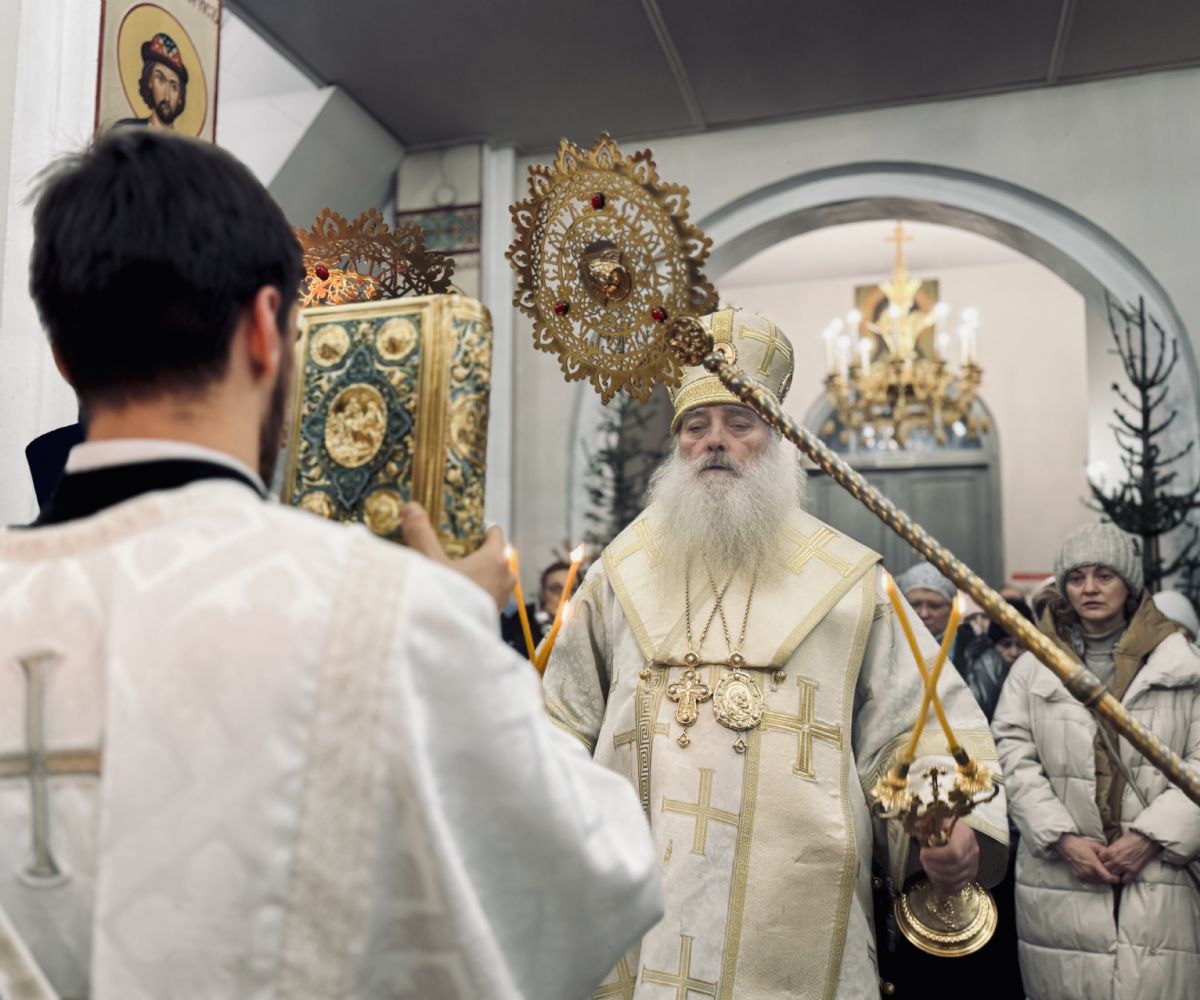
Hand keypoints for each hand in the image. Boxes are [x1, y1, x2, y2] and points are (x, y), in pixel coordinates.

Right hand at [400, 503, 514, 611]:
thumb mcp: (430, 562)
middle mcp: (506, 576)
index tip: (463, 530)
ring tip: (451, 575)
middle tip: (451, 553)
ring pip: (492, 576)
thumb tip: (411, 506)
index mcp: (496, 558)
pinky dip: (475, 592)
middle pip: (494, 555)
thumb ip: (421, 533)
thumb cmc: (448, 598)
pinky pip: (488, 595)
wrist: (451, 642)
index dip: (480, 529)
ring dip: (476, 574)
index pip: (495, 532)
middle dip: (475, 553)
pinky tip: (455, 596)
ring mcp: (503, 597)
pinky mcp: (495, 614)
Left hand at [919, 822, 979, 894]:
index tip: (923, 852)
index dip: (936, 856)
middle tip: (923, 860)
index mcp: (965, 835)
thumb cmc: (943, 827)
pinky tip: (934, 877)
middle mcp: (973, 851)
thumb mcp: (936, 821)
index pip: (953, 853)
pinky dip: (943, 885)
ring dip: (936, 876)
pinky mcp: (970, 877)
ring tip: (927, 867)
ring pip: (954, 879)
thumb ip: (928, 828)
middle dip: (933, 867)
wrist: (956, 832)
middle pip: (953, 868)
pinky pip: (956, 887)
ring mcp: (973, 866)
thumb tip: (916, 832)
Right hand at [1055, 833, 1119, 884]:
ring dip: (1101, 880)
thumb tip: (1114, 857)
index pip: (1107, 878)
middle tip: (1111, 874)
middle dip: (1109, 879)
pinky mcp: (1077, 876)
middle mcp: (1087, 872)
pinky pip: (1089, 882)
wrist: (1065, 845)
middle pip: (1103, 882)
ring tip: (1103, 873)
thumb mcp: (1095, 845)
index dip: (1114, 879)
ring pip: (1097, 883)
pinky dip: (1094, 880)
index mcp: (1093, 864)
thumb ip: (1105, 852)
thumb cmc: (1080, 844)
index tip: (1117, 877)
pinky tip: (1094, 874)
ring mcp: (1082, 875)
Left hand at [1098, 831, 1160, 884]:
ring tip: (1115, 872)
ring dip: (1114, 874)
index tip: (1103, 861)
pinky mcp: (1133, 872)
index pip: (1099, 860)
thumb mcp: (1116, 842)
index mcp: (1109, 852)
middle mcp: (1115, 861)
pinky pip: (1125, 881)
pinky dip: (1124, 879)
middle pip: (1105, 869)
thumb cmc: (1131, 838)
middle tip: (1108, 868)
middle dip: (1106, 868)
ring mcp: (1124, 867)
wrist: (1145, 840)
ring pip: (1113, 875)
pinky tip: (1124, 876)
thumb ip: (1110, 850)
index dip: (1100, 861)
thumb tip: (1105, 855)